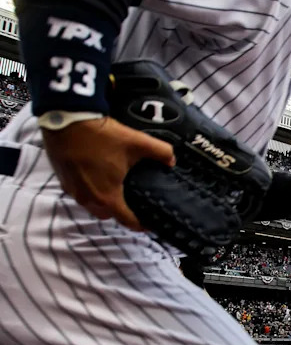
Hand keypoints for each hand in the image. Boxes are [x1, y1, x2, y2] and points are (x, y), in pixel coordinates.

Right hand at [42, 117, 175, 229]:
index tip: (149, 223)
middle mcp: (88, 199)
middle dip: (120, 212)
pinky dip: (89, 190)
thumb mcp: (138, 142)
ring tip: (115, 189)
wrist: (68, 119)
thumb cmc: (102, 135)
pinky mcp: (63, 180)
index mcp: (108, 196)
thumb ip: (162, 152)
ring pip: (92, 205)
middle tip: (131, 202)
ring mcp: (73, 190)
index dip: (141, 224)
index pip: (127, 221)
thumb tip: (172, 160)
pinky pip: (80, 193)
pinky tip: (97, 177)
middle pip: (108, 214)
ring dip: (103, 201)